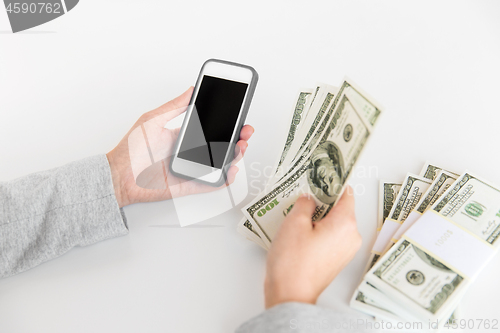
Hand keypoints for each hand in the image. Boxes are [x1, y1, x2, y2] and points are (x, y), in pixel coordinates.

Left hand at [106, 87, 253, 207]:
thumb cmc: (130, 150)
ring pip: (220, 164)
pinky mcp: (189, 185)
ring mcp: (191, 169)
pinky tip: (230, 169)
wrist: (119, 176)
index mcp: (183, 137)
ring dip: (234, 156)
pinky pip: (211, 183)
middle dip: (237, 138)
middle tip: (245, 131)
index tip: (237, 115)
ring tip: (240, 147)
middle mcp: (190, 153)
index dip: (227, 124)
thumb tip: (190, 90)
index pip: (211, 129)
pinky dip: (224, 178)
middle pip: (221, 146)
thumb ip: (173, 107)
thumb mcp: (152, 120)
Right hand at [264, 186, 361, 307]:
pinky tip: (300, 233)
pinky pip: (330, 238)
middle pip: (340, 209)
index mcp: (345, 224)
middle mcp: (351, 237)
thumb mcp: (294, 222)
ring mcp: (345, 251)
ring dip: (318, 218)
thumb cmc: (293, 262)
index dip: (333, 184)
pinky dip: (318, 232)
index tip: (322, 177)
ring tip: (297, 217)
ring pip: (334, 224)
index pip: (346, 194)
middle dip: (322, 202)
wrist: (290, 294)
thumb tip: (308, 200)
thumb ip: (304, 204)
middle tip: (303, 197)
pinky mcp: (336, 260)